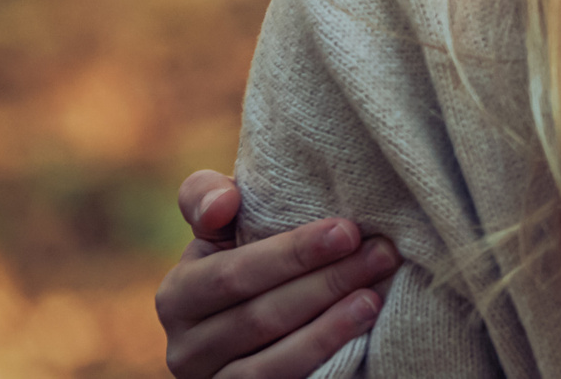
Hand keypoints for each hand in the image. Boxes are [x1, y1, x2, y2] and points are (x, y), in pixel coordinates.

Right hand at [157, 170, 398, 378]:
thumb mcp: (222, 230)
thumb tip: (223, 204)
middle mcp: (185, 349)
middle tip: (381, 254)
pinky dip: (320, 362)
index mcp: (178, 295)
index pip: (233, 274)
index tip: (347, 230)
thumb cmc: (248, 261)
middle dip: (326, 282)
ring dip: (328, 329)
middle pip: (260, 316)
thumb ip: (209, 199)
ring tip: (374, 299)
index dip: (290, 254)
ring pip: (269, 363)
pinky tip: (359, 340)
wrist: (260, 323)